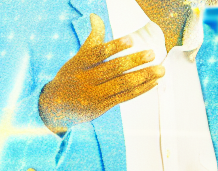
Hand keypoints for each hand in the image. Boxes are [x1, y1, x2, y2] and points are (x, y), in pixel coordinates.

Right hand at [39, 14, 164, 133]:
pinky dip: (140, 90)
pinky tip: (153, 83)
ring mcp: (95, 95)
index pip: (98, 53)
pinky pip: (125, 97)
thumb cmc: (72, 76)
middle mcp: (87, 80)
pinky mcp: (103, 107)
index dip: (114, 46)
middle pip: (113, 69)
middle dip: (134, 61)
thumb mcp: (78, 57)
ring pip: (123, 85)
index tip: (131, 40)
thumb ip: (92, 38)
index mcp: (81, 64)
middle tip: (152, 54)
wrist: (56, 107)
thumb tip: (95, 16)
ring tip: (160, 70)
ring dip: (143, 77)